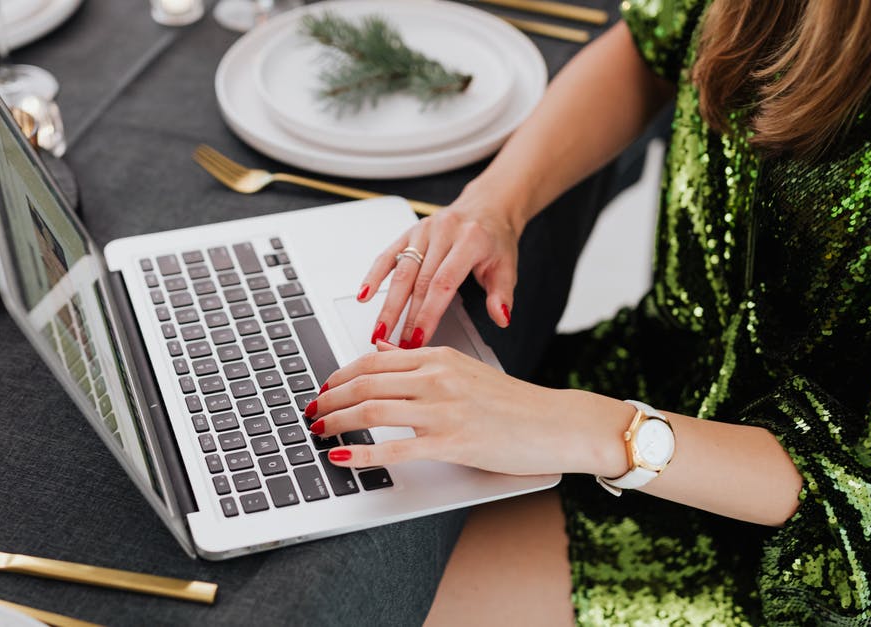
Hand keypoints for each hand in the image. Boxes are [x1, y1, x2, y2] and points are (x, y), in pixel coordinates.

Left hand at [306, 342, 629, 475]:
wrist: (558, 423)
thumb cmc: (515, 403)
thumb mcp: (466, 371)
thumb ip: (427, 367)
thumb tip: (385, 359)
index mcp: (440, 357)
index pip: (373, 360)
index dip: (340, 375)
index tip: (324, 388)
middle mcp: (437, 378)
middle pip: (365, 383)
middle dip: (330, 399)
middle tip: (312, 412)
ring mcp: (443, 410)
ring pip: (373, 410)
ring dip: (337, 422)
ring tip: (319, 432)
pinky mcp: (452, 443)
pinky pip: (395, 449)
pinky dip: (362, 453)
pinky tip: (342, 457)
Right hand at [356, 188, 521, 347]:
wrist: (487, 206)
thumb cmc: (494, 238)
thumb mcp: (507, 267)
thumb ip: (502, 295)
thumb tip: (501, 318)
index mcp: (470, 240)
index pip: (444, 283)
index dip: (428, 313)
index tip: (419, 339)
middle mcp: (444, 232)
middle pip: (419, 281)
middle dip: (406, 317)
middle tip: (396, 344)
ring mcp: (424, 231)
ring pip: (401, 271)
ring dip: (388, 304)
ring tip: (380, 330)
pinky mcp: (410, 232)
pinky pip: (388, 255)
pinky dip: (374, 276)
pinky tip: (364, 295)